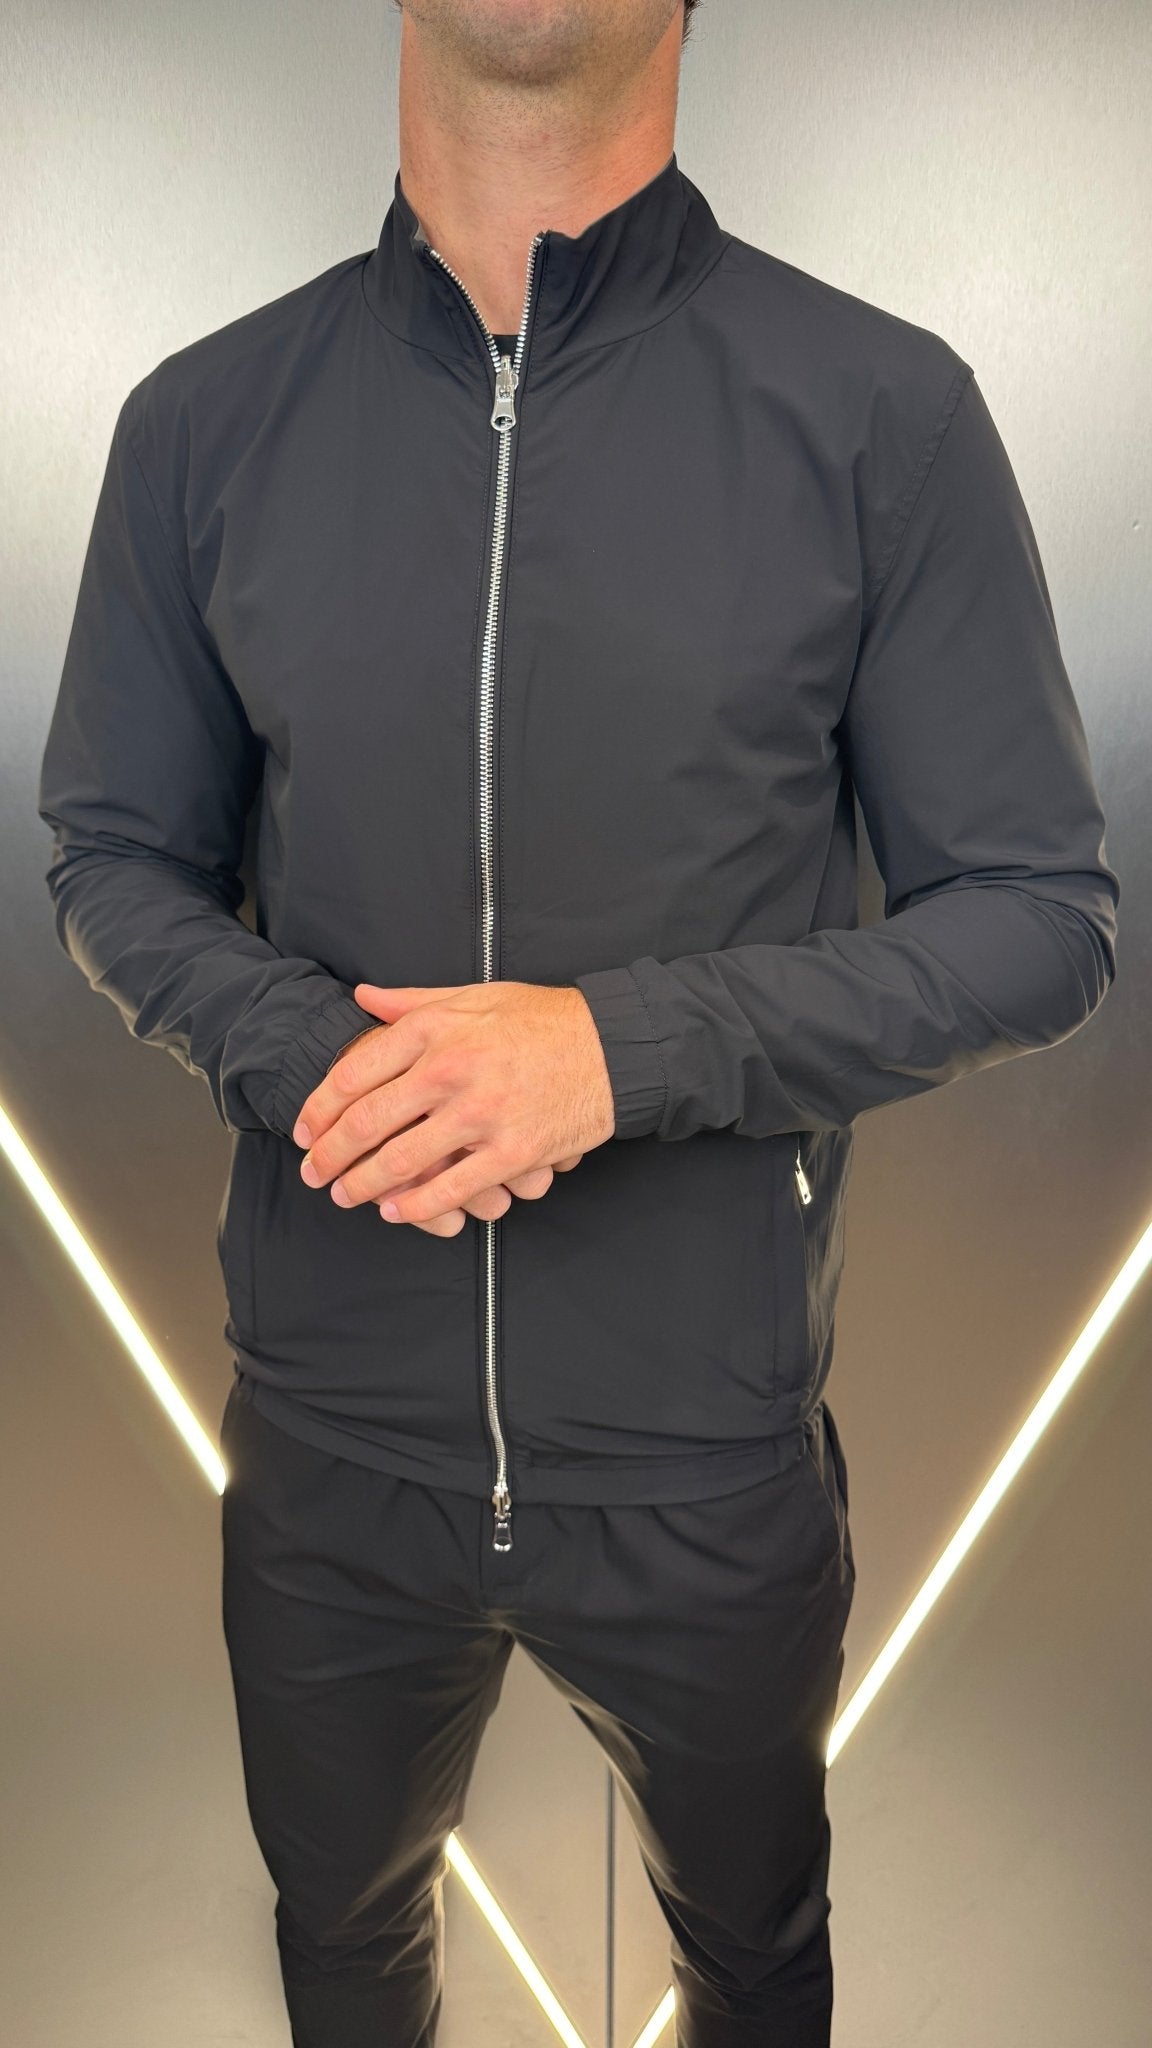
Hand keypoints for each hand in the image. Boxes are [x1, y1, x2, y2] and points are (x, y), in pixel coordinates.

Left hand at [291, 980, 615, 1231]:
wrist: (614, 1046)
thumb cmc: (543, 1019)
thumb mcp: (474, 995)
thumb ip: (413, 1002)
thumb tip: (363, 998)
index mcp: (434, 1029)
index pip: (354, 1074)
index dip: (319, 1108)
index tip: (305, 1129)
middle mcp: (449, 1070)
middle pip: (366, 1122)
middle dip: (330, 1154)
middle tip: (313, 1172)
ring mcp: (480, 1114)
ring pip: (401, 1160)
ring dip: (363, 1185)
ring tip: (345, 1196)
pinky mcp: (512, 1151)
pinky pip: (451, 1189)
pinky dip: (416, 1206)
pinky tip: (395, 1212)